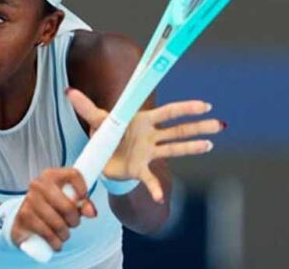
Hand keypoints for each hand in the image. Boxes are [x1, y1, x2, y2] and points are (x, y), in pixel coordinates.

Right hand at [11, 168, 96, 251]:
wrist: (24, 217)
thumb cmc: (50, 206)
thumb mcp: (67, 200)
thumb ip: (83, 204)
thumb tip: (91, 213)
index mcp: (51, 175)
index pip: (74, 175)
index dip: (83, 189)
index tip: (84, 200)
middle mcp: (38, 184)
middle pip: (68, 206)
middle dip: (75, 221)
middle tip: (73, 224)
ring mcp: (29, 199)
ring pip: (58, 223)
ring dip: (65, 234)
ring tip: (64, 234)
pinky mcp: (23, 216)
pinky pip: (46, 232)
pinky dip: (55, 242)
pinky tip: (57, 244)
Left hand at [68, 88, 224, 202]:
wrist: (102, 158)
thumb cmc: (105, 135)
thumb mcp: (96, 120)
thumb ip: (85, 107)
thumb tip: (69, 91)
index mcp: (143, 121)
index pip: (168, 113)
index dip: (185, 109)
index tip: (205, 105)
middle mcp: (151, 136)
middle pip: (178, 130)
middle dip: (198, 127)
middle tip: (219, 124)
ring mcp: (149, 153)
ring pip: (174, 149)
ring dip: (192, 148)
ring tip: (210, 145)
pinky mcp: (141, 170)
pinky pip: (150, 180)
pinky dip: (154, 189)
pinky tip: (160, 197)